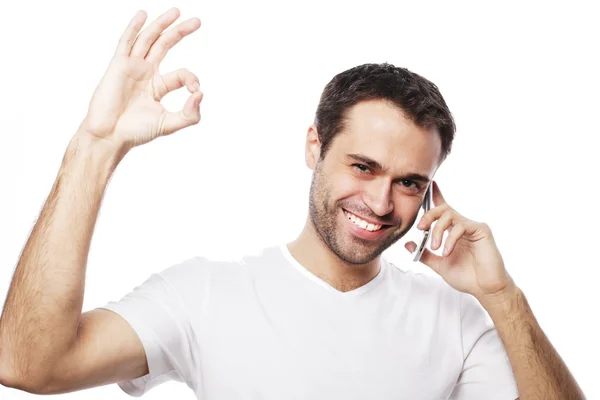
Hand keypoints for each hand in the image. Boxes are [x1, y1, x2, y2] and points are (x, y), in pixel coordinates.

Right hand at [78, 8, 202, 151]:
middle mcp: (146, 72)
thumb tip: (200, 93)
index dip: (192, 79)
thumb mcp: (169, 124)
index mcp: (158, 86)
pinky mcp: (118, 65)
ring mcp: (132, 67)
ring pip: (149, 39)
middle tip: (197, 21)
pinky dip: (134, 28)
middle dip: (181, 33)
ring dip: (162, 24)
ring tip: (176, 12)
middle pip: (165, 45)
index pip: (182, 74)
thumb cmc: (135, 132)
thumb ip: (190, 114)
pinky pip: (127, 42)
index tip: (196, 91)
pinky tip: (143, 15)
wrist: (109, 135)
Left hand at [405, 181, 514, 299]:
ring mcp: (473, 226)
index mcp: (452, 231)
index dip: (436, 195)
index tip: (430, 184)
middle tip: (420, 228)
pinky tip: (447, 251)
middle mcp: (462, 225)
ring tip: (435, 247)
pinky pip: (461, 226)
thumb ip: (424, 254)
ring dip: (437, 230)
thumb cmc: (467, 276)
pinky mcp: (482, 230)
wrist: (485, 289)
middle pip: (443, 209)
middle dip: (428, 215)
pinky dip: (450, 238)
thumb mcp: (439, 265)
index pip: (443, 209)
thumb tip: (408, 244)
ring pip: (450, 215)